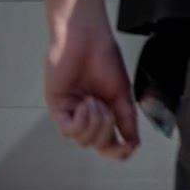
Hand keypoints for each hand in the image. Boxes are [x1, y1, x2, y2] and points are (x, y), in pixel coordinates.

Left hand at [45, 10, 138, 159]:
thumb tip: (133, 141)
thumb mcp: (123, 91)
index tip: (130, 146)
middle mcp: (86, 116)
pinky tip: (86, 103)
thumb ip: (127, 118)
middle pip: (98, 144)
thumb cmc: (104, 57)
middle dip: (107, 129)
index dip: (119, 150)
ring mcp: (71, 113)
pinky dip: (81, 120)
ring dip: (95, 121)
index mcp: (104, 113)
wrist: (87, 39)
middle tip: (109, 109)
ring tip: (95, 100)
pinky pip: (68, 130)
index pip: (109, 142)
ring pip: (83, 139)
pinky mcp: (56, 108)